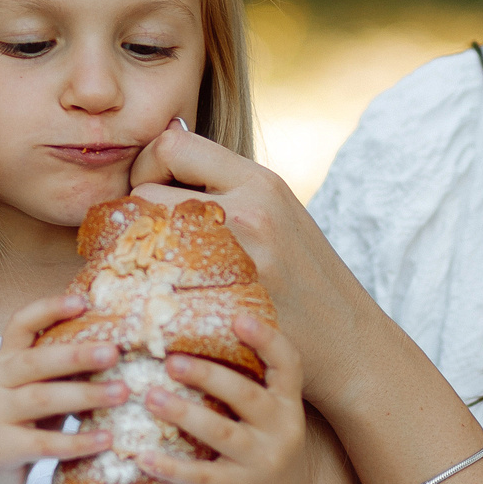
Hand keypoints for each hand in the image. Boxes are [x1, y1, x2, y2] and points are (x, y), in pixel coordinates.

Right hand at [0, 294, 121, 483]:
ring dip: (85, 395)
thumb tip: (114, 352)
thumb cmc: (15, 430)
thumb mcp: (33, 397)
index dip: (49, 309)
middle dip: (76, 354)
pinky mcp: (0, 449)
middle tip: (114, 352)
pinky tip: (106, 439)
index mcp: (4, 363)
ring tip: (122, 393)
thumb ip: (59, 376)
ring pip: (40, 398)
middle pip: (35, 360)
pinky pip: (43, 444)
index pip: (20, 324)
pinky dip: (77, 441)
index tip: (82, 302)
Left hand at [126, 125, 372, 406]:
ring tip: (150, 267)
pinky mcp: (224, 307)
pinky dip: (146, 290)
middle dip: (135, 214)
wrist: (347, 340)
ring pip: (143, 240)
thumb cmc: (305, 275)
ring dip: (136, 252)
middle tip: (145, 238)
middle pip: (146, 192)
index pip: (172, 144)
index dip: (148, 165)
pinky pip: (154, 287)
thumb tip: (168, 155)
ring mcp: (236, 262)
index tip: (153, 191)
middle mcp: (248, 214)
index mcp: (260, 182)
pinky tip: (158, 300)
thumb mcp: (279, 212)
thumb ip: (230, 187)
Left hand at [134, 317, 316, 483]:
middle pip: (247, 395)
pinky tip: (143, 456)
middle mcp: (283, 430)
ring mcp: (264, 462)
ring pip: (222, 433)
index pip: (288, 364)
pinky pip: (203, 477)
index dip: (267, 339)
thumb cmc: (262, 455)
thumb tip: (191, 345)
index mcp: (288, 404)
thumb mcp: (267, 420)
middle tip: (170, 360)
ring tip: (150, 397)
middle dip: (208, 375)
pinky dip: (171, 467)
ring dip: (184, 413)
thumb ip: (245, 389)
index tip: (238, 318)